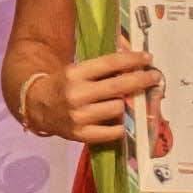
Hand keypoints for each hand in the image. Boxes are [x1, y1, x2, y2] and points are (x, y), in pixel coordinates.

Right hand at [29, 49, 160, 144]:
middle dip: (140, 80)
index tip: (148, 58)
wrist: (37, 107)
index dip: (131, 60)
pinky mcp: (81, 134)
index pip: (109, 63)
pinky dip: (122, 126)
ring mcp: (79, 116)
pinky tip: (128, 121)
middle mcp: (76, 94)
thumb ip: (101, 70)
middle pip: (117, 86)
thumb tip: (134, 64)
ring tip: (135, 100)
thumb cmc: (64, 86)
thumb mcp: (77, 71)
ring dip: (129, 104)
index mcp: (75, 73)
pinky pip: (111, 132)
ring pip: (117, 108)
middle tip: (155, 77)